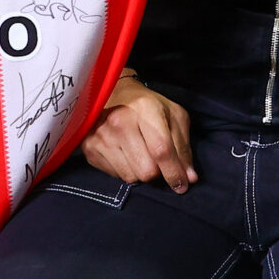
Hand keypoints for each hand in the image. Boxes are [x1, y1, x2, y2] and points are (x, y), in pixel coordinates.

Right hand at [82, 73, 196, 191]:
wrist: (114, 93)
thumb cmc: (149, 106)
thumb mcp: (174, 116)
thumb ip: (183, 147)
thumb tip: (189, 178)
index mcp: (145, 108)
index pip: (162, 150)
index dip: (174, 172)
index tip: (182, 185)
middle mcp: (119, 121)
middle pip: (146, 170)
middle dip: (158, 172)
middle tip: (158, 161)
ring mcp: (101, 135)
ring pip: (131, 177)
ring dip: (141, 172)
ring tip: (141, 154)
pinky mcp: (89, 147)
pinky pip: (115, 176)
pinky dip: (126, 170)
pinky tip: (126, 154)